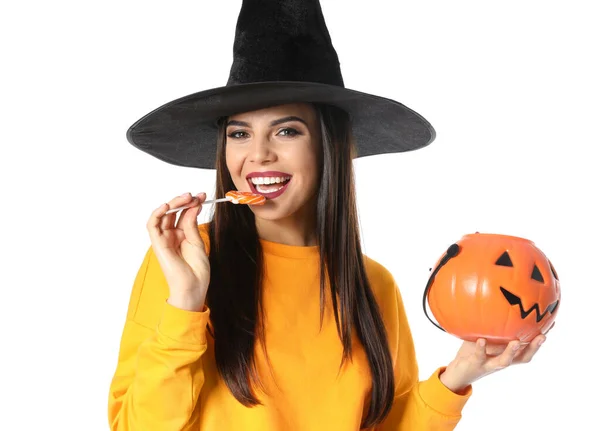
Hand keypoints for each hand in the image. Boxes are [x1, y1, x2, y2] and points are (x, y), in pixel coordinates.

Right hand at [146, 192, 209, 310]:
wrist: (193, 287)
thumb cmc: (197, 270)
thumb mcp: (197, 242)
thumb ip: (192, 224)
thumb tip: (193, 206)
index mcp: (182, 235)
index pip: (184, 214)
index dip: (192, 203)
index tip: (203, 196)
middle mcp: (171, 236)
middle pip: (173, 212)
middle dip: (184, 201)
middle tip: (195, 195)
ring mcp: (164, 239)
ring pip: (163, 215)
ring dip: (173, 203)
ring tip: (186, 198)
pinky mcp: (158, 244)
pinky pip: (152, 226)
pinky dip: (157, 214)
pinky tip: (167, 206)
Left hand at [440, 323, 554, 392]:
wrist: (459, 372)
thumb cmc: (474, 351)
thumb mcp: (486, 338)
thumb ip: (494, 327)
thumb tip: (498, 305)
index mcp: (506, 354)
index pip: (527, 347)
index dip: (539, 338)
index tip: (552, 325)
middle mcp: (502, 360)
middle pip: (523, 357)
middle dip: (534, 347)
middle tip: (543, 336)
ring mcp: (490, 364)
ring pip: (504, 361)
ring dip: (511, 352)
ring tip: (516, 341)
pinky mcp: (476, 364)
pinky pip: (480, 356)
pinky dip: (481, 348)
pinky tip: (481, 339)